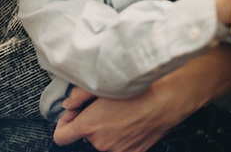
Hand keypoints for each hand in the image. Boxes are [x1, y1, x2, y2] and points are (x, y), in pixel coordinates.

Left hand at [54, 46, 230, 151]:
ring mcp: (119, 150)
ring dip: (106, 128)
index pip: (61, 136)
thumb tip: (68, 103)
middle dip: (89, 120)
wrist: (170, 96)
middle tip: (101, 102)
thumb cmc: (140, 88)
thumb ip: (77, 96)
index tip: (72, 113)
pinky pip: (120, 145)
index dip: (65, 122)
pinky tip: (130, 119)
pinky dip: (122, 134)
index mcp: (90, 127)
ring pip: (103, 139)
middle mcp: (102, 143)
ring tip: (119, 108)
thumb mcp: (102, 85)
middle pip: (85, 134)